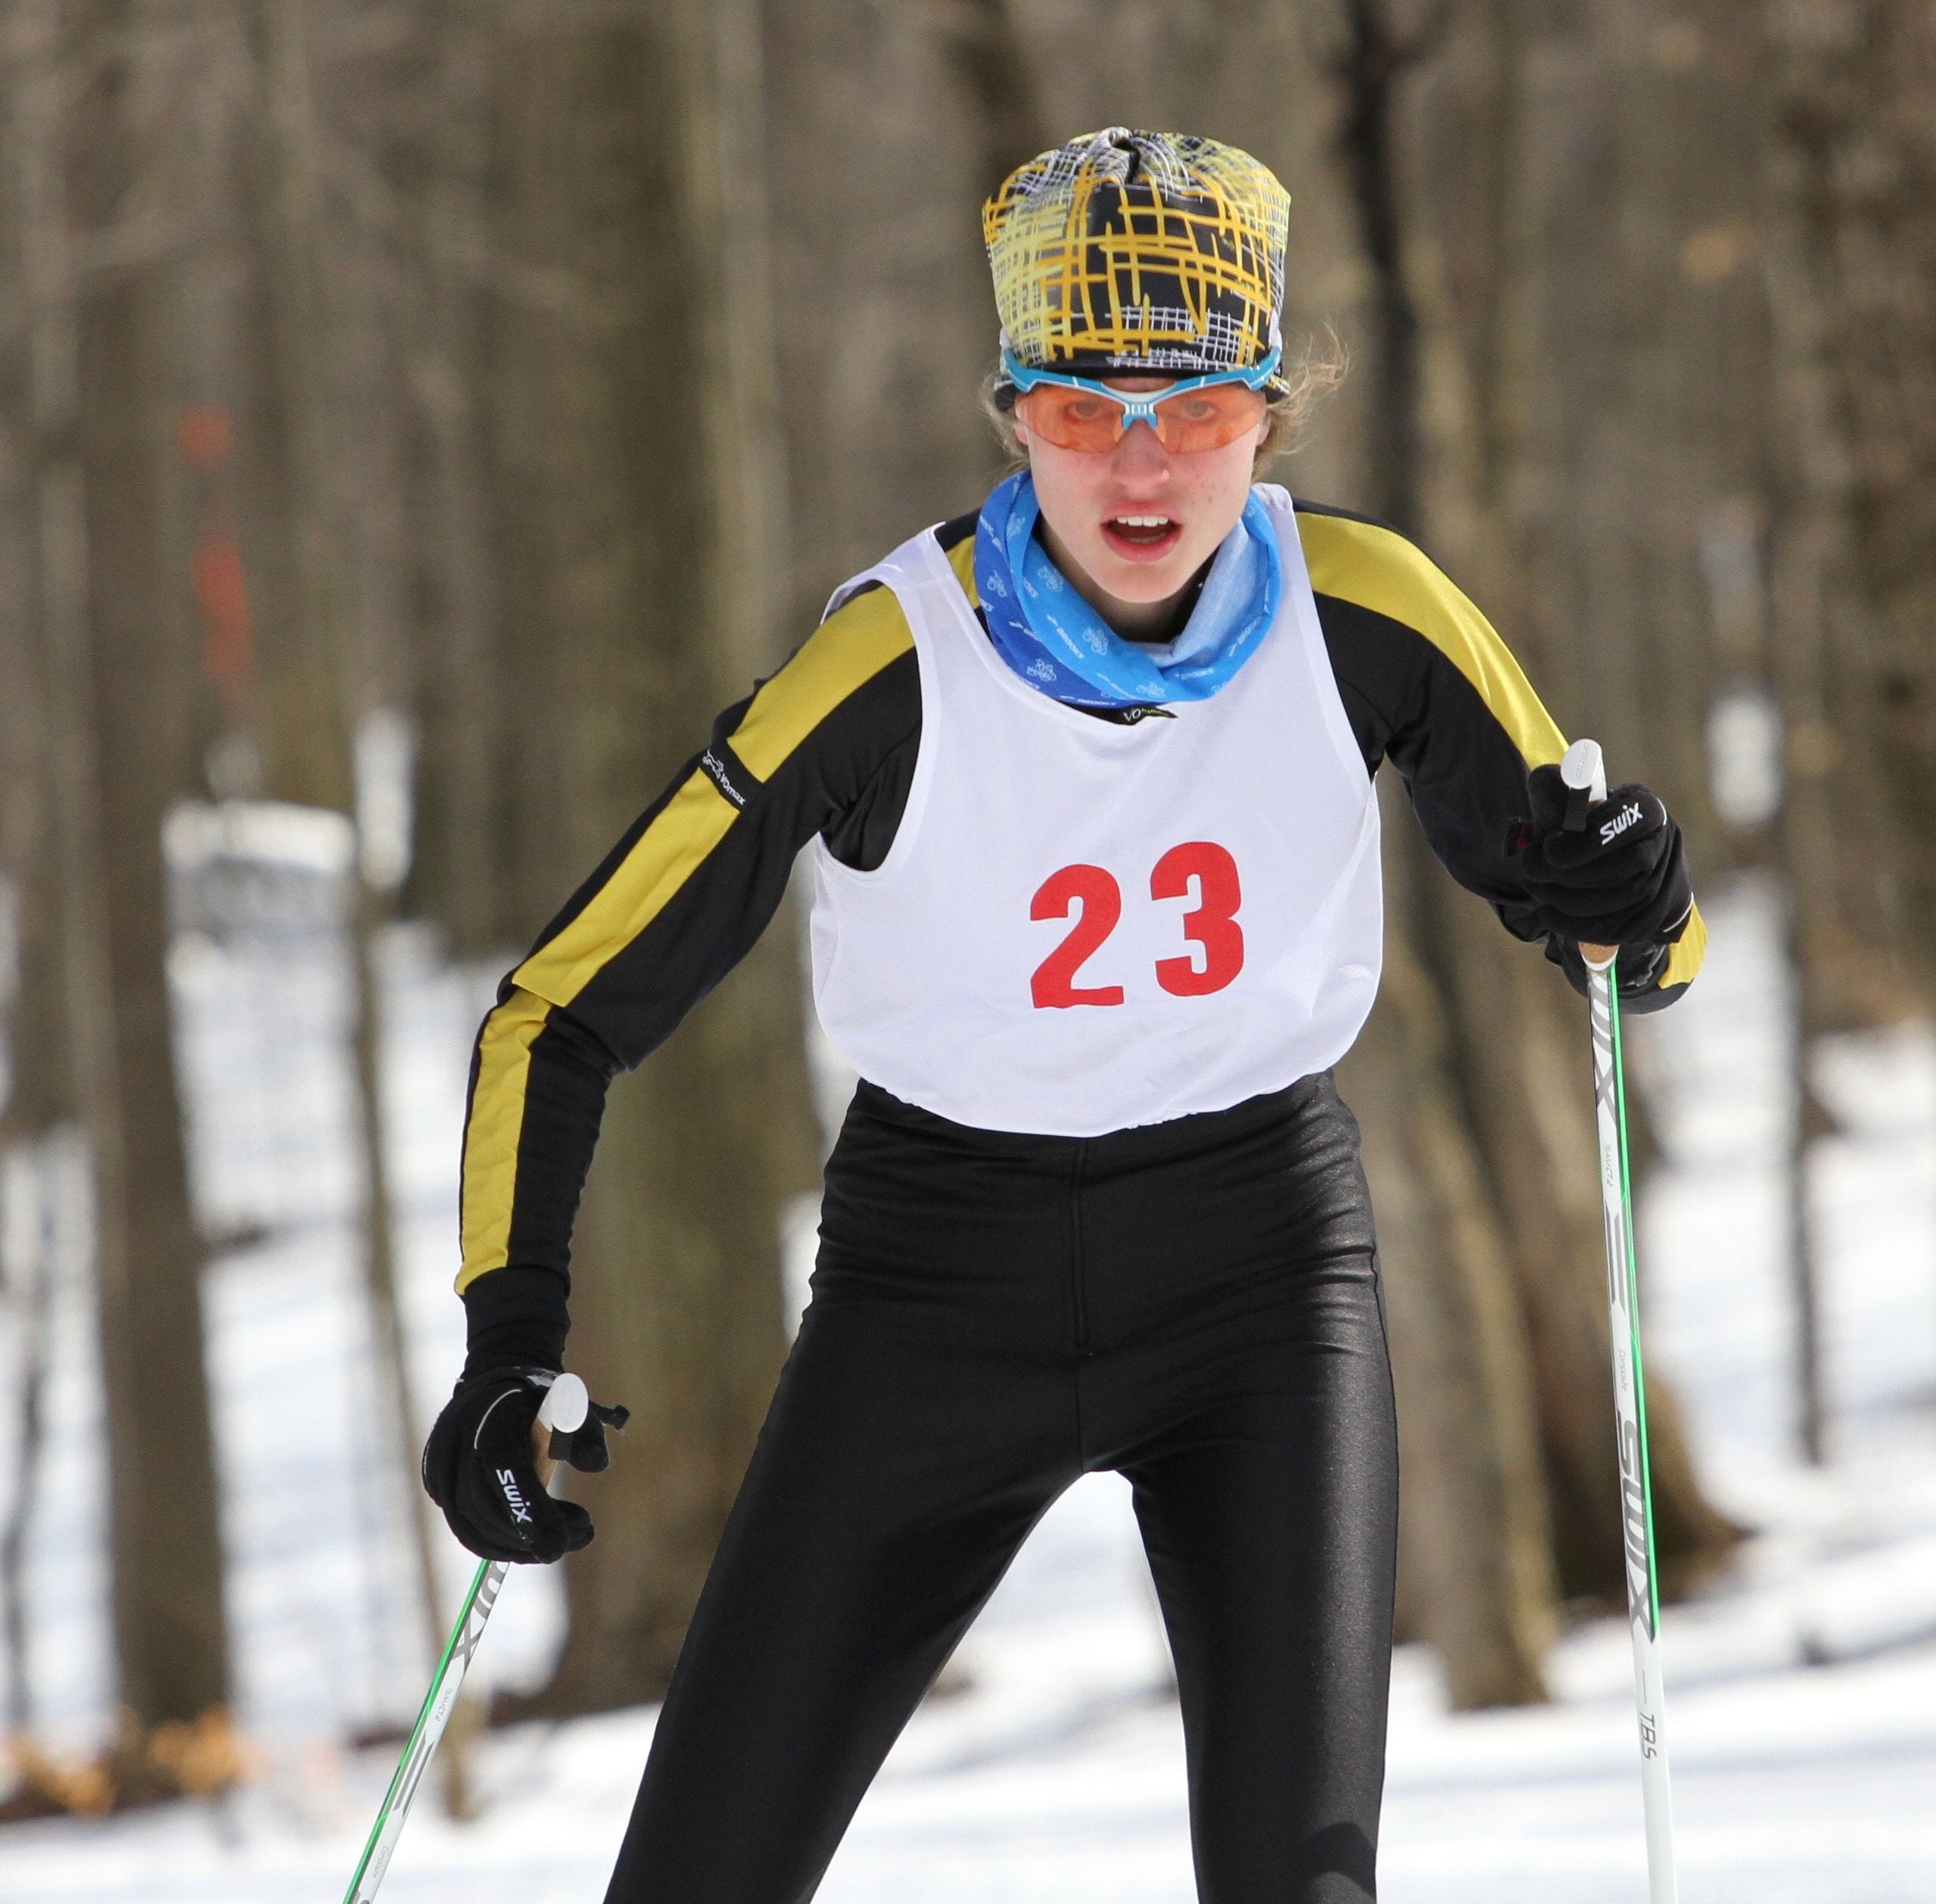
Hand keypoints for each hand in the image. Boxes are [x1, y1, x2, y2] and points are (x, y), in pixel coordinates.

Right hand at [421, 1367, 625, 1563]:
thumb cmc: (541, 1397)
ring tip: (560, 1542)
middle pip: (486, 1510)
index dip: (530, 1514)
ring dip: (516, 1548)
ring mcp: (440, 1465)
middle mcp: (456, 1445)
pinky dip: (497, 1543)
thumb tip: (595, 1466)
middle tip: (580, 1536)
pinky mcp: (436, 1483)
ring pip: (472, 1529)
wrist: (496, 1380)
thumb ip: (587, 1433)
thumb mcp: (574, 1404)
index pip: (505, 1472)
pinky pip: (465, 1527)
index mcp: (492, 1420)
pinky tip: (530, 1540)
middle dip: (530, 1537)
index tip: (561, 1544)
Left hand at [1518, 765, 1692, 950]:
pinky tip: (1548, 914)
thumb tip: (1549, 780)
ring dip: (1568, 899)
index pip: (1631, 820)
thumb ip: (1551, 791)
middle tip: (1531, 871)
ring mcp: (1662, 884)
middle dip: (1574, 872)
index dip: (1588, 839)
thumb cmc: (1573, 832)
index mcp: (1644, 808)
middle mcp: (1663, 845)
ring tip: (1536, 889)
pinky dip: (1575, 925)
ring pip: (1624, 899)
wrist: (1592, 872)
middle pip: (1633, 864)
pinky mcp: (1650, 919)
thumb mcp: (1560, 807)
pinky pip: (1619, 928)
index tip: (1549, 848)